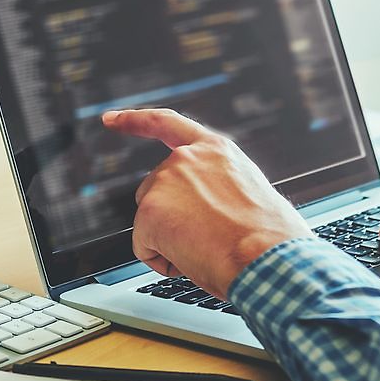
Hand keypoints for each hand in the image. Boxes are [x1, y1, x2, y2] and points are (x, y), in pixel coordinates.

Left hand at [103, 107, 312, 299]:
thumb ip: (218, 187)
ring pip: (149, 222)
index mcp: (215, 150)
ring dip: (169, 240)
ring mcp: (165, 182)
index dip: (134, 121)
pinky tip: (191, 260)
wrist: (267, 256)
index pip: (166, 124)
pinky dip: (162, 261)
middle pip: (154, 191)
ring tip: (208, 249)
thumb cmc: (268, 238)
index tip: (110, 119)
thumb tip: (206, 211)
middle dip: (169, 218)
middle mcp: (186, 159)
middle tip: (208, 240)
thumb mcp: (249, 193)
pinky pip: (144, 247)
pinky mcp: (150, 212)